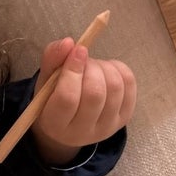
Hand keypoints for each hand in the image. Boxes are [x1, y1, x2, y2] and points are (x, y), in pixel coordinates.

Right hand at [30, 38, 137, 163]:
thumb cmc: (54, 96)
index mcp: (55, 124)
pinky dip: (118, 68)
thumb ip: (52, 58)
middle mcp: (82, 132)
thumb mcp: (46, 79)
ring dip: (104, 67)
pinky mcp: (124, 118)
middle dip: (91, 67)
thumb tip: (69, 43)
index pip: (67, 98)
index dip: (73, 69)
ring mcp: (107, 127)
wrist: (72, 119)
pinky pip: (129, 84)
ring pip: (114, 87)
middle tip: (83, 59)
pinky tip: (105, 70)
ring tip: (92, 67)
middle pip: (95, 94)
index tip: (77, 49)